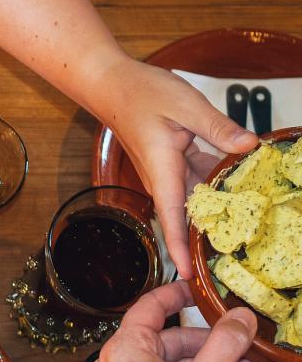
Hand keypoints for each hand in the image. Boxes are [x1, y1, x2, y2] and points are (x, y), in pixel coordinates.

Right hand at [86, 55, 256, 276]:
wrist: (112, 85)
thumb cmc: (142, 94)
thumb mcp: (186, 105)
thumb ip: (219, 127)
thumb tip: (250, 147)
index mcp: (163, 171)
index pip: (171, 219)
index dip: (179, 248)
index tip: (187, 275)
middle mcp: (162, 178)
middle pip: (185, 216)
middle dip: (205, 236)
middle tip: (233, 252)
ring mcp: (166, 171)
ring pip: (193, 199)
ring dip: (215, 209)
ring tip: (245, 220)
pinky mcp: (171, 162)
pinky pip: (195, 181)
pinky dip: (215, 184)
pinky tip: (240, 180)